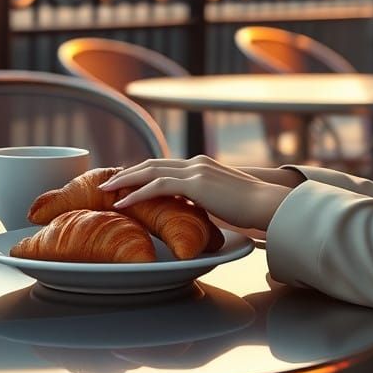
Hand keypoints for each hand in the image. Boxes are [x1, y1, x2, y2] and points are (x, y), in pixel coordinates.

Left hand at [99, 157, 292, 232]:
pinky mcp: (195, 183)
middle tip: (107, 182)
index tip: (125, 180)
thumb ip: (205, 199)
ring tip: (106, 190)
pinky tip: (123, 202)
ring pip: (151, 171)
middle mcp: (196, 163)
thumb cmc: (250, 207)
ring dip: (125, 180)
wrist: (266, 204)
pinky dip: (138, 193)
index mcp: (202, 165)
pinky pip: (158, 186)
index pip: (165, 165)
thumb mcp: (222, 199)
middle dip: (128, 172)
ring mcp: (195, 171)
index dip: (143, 171)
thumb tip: (192, 210)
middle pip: (153, 164)